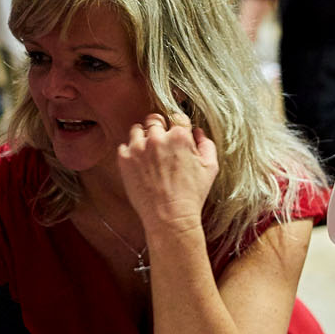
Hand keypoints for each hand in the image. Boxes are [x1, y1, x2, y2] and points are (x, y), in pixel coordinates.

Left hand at [118, 112, 219, 233]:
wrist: (170, 216)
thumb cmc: (192, 194)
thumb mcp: (210, 168)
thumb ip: (206, 145)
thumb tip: (197, 132)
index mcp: (179, 137)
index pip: (177, 117)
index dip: (179, 125)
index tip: (178, 133)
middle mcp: (157, 138)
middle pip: (155, 119)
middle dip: (160, 127)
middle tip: (162, 142)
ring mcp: (138, 148)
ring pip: (137, 129)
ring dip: (143, 137)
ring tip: (149, 151)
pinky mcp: (124, 159)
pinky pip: (124, 146)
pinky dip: (131, 151)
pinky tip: (140, 163)